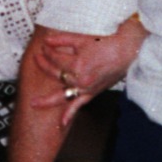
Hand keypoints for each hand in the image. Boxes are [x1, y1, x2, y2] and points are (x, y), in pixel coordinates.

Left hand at [29, 15, 146, 125]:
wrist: (127, 50)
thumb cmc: (108, 43)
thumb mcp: (82, 38)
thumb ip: (62, 40)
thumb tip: (46, 40)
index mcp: (78, 64)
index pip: (56, 59)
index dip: (48, 51)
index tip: (44, 46)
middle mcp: (81, 79)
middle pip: (56, 75)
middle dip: (44, 66)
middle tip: (35, 60)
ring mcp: (87, 88)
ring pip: (63, 95)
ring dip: (48, 100)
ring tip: (33, 104)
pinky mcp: (93, 92)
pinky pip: (79, 105)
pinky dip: (70, 114)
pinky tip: (62, 123)